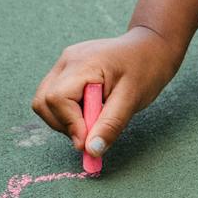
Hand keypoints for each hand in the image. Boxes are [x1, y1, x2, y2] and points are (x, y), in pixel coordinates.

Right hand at [32, 26, 182, 160]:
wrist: (153, 46)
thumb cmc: (147, 69)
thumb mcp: (133, 100)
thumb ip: (110, 125)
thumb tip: (91, 151)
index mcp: (83, 63)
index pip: (57, 99)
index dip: (70, 125)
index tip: (88, 143)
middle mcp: (67, 61)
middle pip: (44, 102)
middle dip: (65, 124)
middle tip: (92, 133)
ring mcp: (64, 63)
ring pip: (46, 102)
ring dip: (66, 119)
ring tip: (97, 117)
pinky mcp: (67, 70)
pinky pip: (56, 96)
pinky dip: (70, 111)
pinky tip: (92, 108)